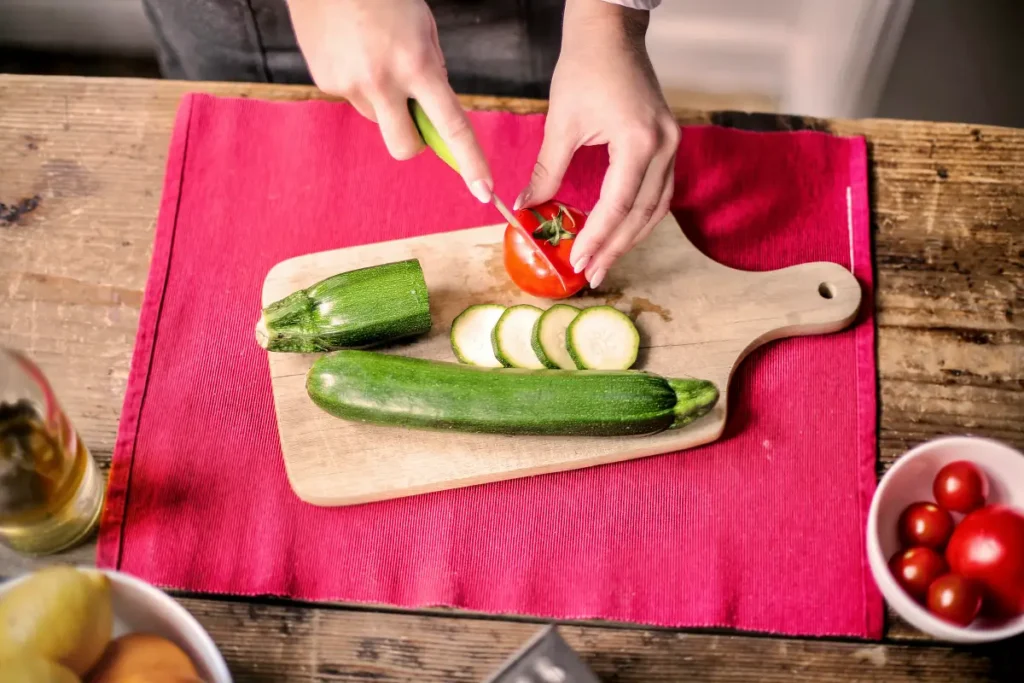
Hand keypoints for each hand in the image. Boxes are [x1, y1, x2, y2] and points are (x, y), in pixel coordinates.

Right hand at [288, 0, 493, 201]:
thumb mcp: (423, 27)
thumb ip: (432, 71)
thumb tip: (433, 111)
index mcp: (415, 65)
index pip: (451, 126)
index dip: (470, 162)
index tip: (483, 191)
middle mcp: (381, 82)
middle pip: (405, 147)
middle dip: (415, 141)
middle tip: (415, 112)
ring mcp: (349, 85)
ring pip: (378, 118)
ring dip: (384, 102)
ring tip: (375, 56)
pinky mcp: (326, 83)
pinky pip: (354, 98)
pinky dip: (359, 82)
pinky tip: (353, 50)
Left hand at [514, 0, 678, 287]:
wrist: (611, 33)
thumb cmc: (585, 69)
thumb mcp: (561, 124)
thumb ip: (547, 172)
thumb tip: (525, 209)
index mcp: (638, 142)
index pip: (618, 204)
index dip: (597, 237)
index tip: (577, 262)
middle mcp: (664, 147)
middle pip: (643, 214)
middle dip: (615, 247)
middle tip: (591, 274)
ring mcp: (672, 146)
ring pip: (656, 208)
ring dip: (630, 238)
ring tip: (604, 261)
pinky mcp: (669, 144)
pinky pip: (659, 192)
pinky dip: (640, 216)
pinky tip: (621, 232)